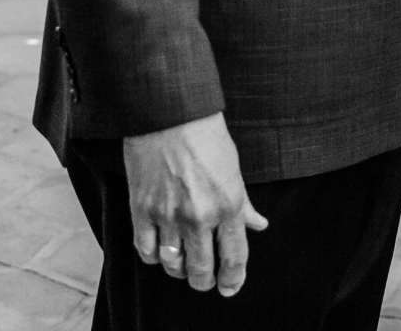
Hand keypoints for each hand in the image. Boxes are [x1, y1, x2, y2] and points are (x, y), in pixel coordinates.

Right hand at [122, 114, 267, 296]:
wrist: (168, 113)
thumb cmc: (205, 136)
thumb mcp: (234, 169)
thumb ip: (244, 204)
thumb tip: (258, 225)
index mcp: (228, 204)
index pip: (234, 257)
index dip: (232, 280)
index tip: (229, 288)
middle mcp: (200, 216)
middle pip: (202, 270)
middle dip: (204, 281)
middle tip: (203, 279)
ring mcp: (168, 215)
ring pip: (173, 266)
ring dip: (179, 271)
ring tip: (182, 265)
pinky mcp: (141, 210)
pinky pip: (147, 251)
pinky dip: (154, 257)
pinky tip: (160, 250)